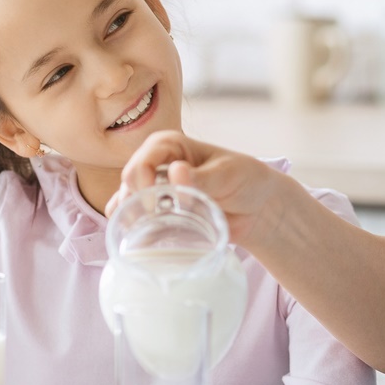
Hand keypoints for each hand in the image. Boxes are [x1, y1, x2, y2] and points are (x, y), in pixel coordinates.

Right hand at [109, 130, 292, 247]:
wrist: (257, 209)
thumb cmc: (246, 181)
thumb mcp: (228, 175)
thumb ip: (203, 177)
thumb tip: (175, 171)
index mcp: (169, 145)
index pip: (142, 161)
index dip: (142, 181)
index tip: (155, 203)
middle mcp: (156, 164)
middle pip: (129, 182)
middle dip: (139, 201)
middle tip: (161, 218)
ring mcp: (154, 189)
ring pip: (126, 201)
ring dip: (134, 216)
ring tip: (155, 229)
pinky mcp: (156, 212)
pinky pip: (131, 218)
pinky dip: (131, 228)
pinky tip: (139, 238)